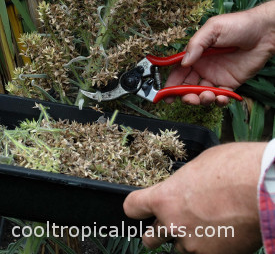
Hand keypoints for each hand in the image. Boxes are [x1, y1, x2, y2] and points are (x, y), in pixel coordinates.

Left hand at [123, 142, 266, 253]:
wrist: (260, 188)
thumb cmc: (232, 168)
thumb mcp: (199, 165)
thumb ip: (183, 183)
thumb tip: (184, 187)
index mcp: (164, 197)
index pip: (132, 206)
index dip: (136, 207)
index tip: (141, 207)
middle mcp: (172, 224)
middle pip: (149, 237)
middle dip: (158, 230)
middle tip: (174, 221)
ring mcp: (192, 245)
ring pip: (178, 249)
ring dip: (186, 239)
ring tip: (205, 225)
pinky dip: (207, 246)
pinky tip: (220, 233)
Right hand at [165, 1, 274, 105]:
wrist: (264, 32)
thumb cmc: (238, 25)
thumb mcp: (213, 29)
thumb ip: (196, 45)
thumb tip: (183, 62)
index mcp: (196, 54)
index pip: (178, 71)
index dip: (171, 83)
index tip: (165, 93)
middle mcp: (203, 67)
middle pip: (187, 86)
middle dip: (184, 95)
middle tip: (186, 99)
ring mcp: (216, 76)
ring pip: (202, 94)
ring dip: (201, 99)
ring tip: (207, 96)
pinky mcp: (230, 84)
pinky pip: (220, 97)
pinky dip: (218, 101)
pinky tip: (221, 98)